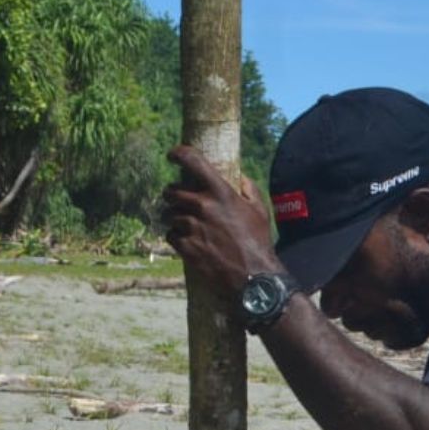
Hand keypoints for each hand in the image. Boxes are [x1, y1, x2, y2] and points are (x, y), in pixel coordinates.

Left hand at [161, 146, 283, 294]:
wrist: (252, 275)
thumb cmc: (258, 241)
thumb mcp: (259, 210)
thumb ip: (249, 190)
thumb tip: (240, 178)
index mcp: (220, 192)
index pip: (193, 162)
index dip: (179, 153)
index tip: (172, 154)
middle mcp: (202, 206)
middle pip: (171, 191)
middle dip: (172, 195)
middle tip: (178, 200)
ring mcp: (191, 227)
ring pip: (169, 215)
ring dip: (174, 218)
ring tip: (186, 225)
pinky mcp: (185, 247)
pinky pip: (170, 235)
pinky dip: (175, 237)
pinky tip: (186, 241)